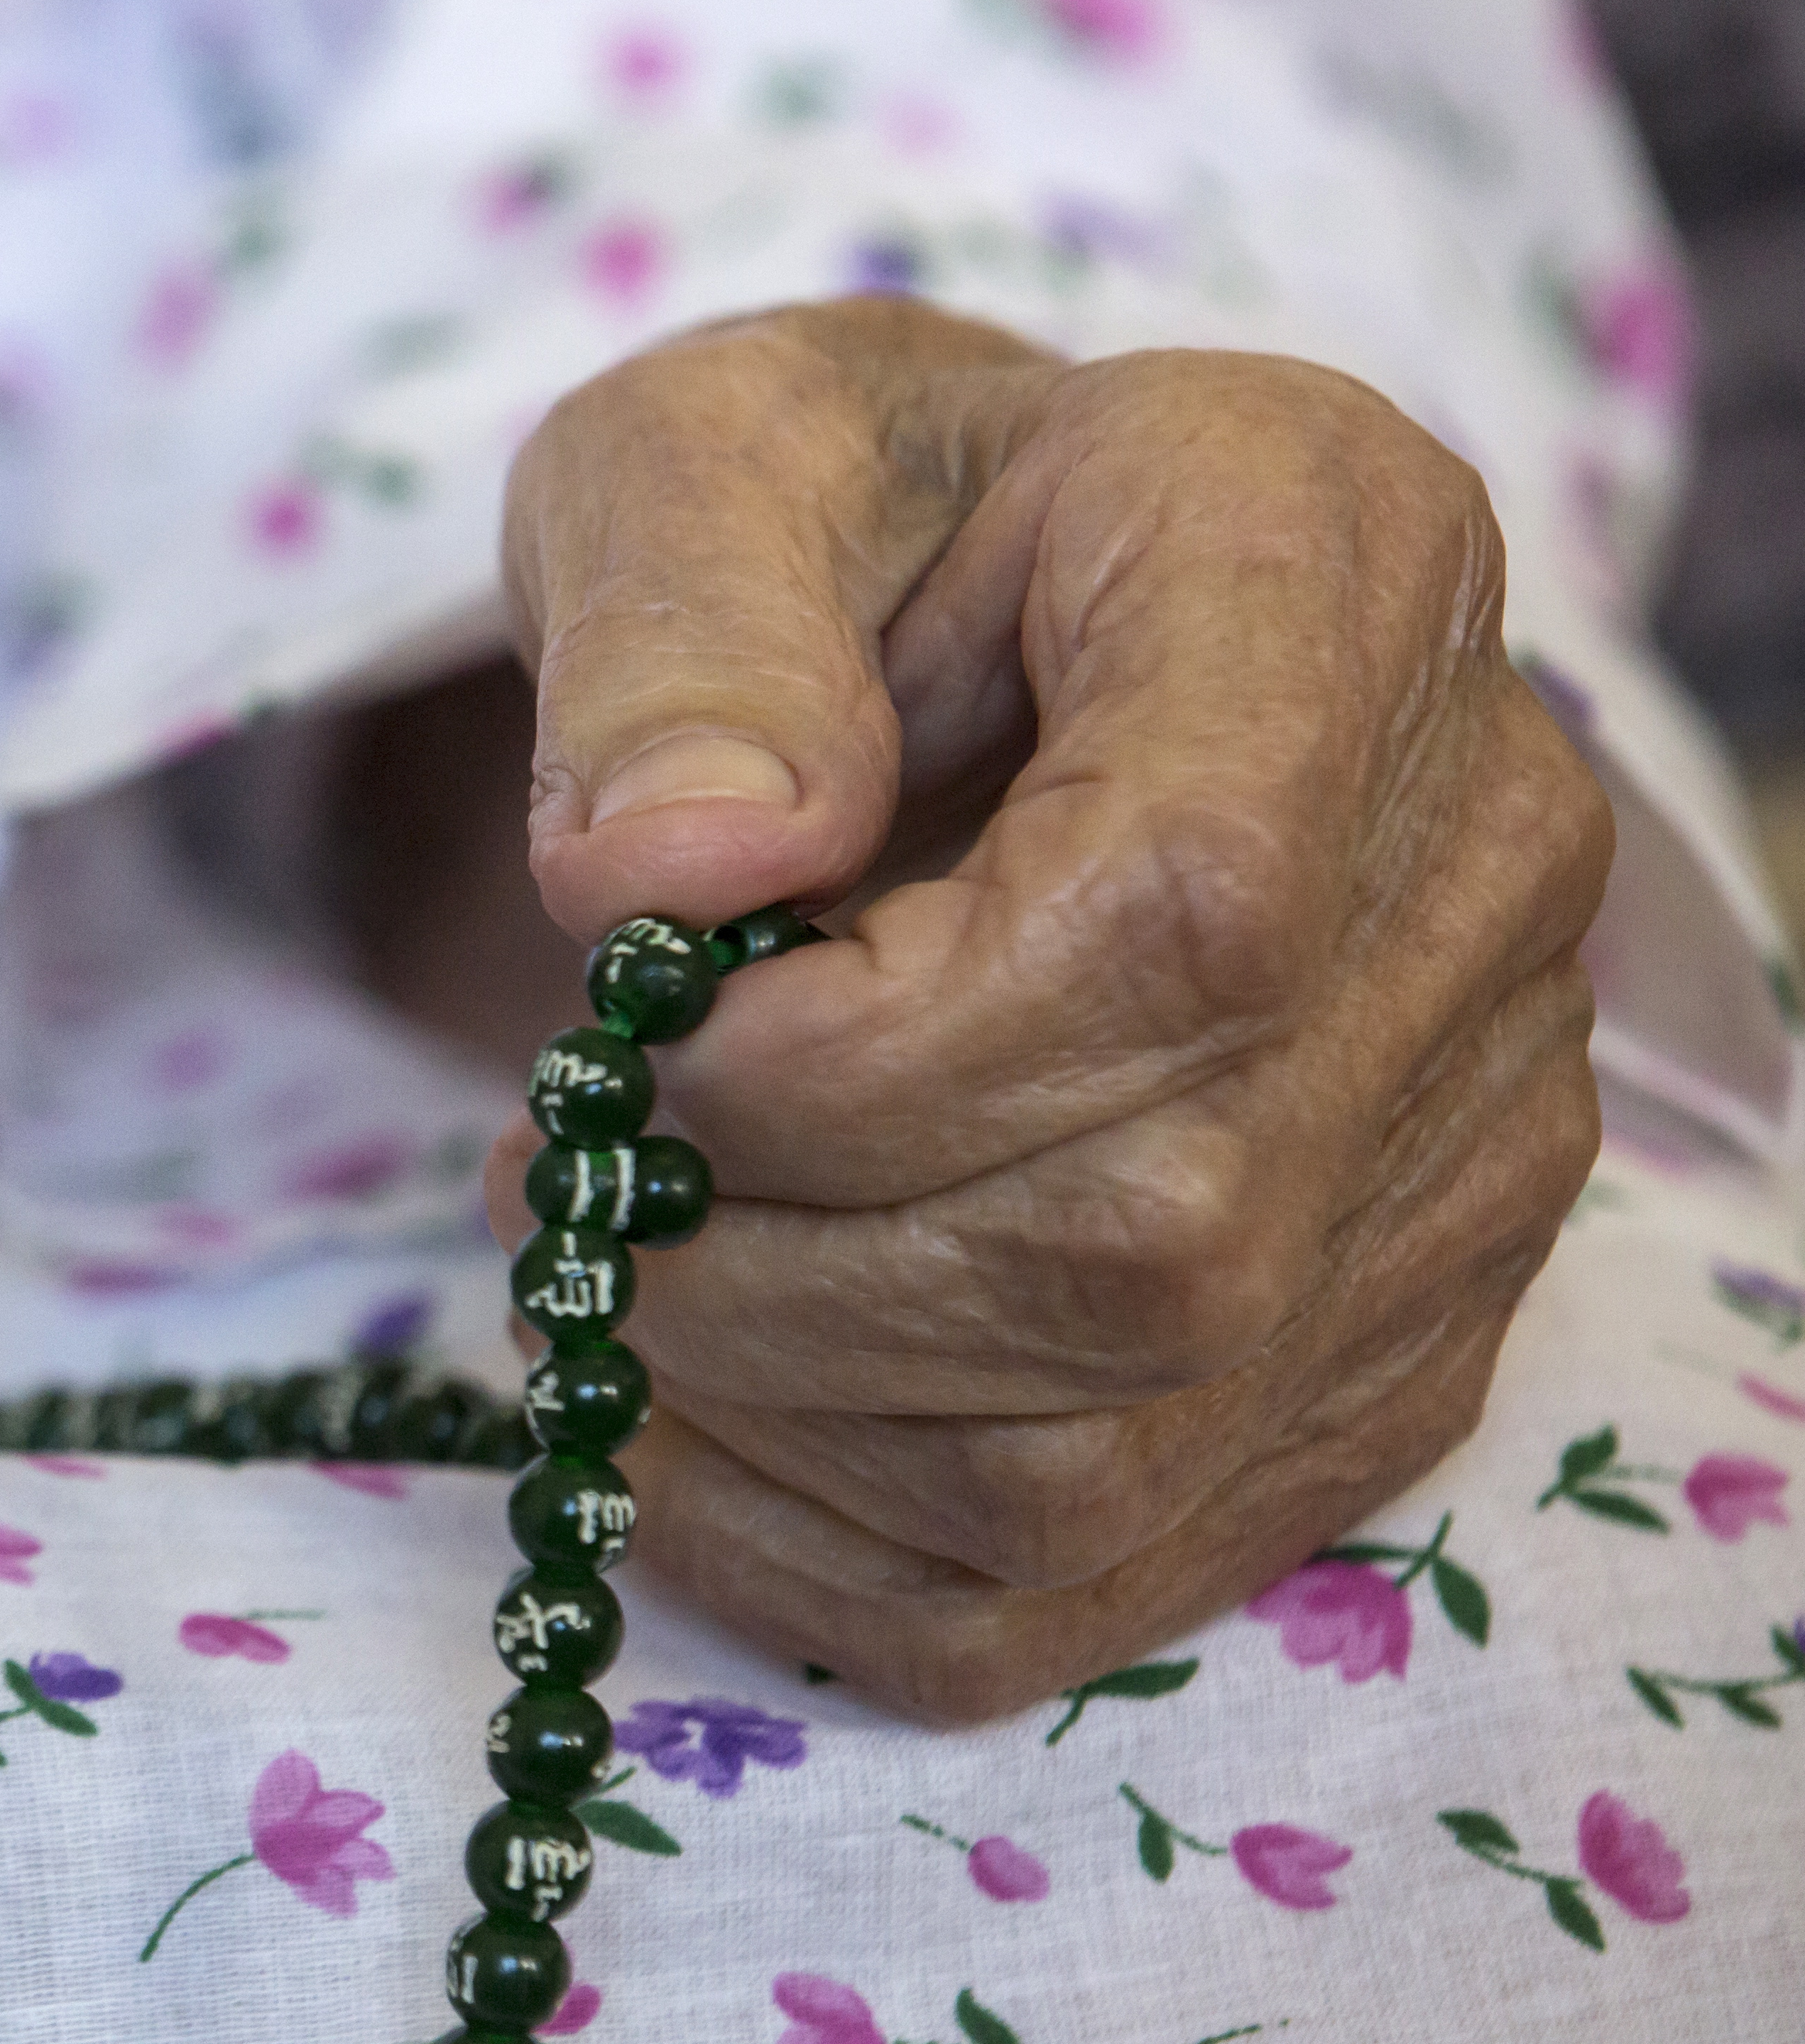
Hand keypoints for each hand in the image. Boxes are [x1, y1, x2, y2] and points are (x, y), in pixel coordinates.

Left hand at [485, 296, 1607, 1722]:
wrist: (975, 639)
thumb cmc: (839, 534)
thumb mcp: (703, 457)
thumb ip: (679, 614)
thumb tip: (673, 871)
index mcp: (1335, 580)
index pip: (1186, 924)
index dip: (857, 1055)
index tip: (652, 1021)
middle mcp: (1478, 881)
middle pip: (1147, 1241)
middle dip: (766, 1263)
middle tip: (566, 1173)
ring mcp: (1463, 1152)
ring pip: (1110, 1454)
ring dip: (768, 1411)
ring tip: (616, 1264)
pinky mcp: (1376, 1352)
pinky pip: (1094, 1586)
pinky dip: (820, 1553)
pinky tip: (688, 1416)